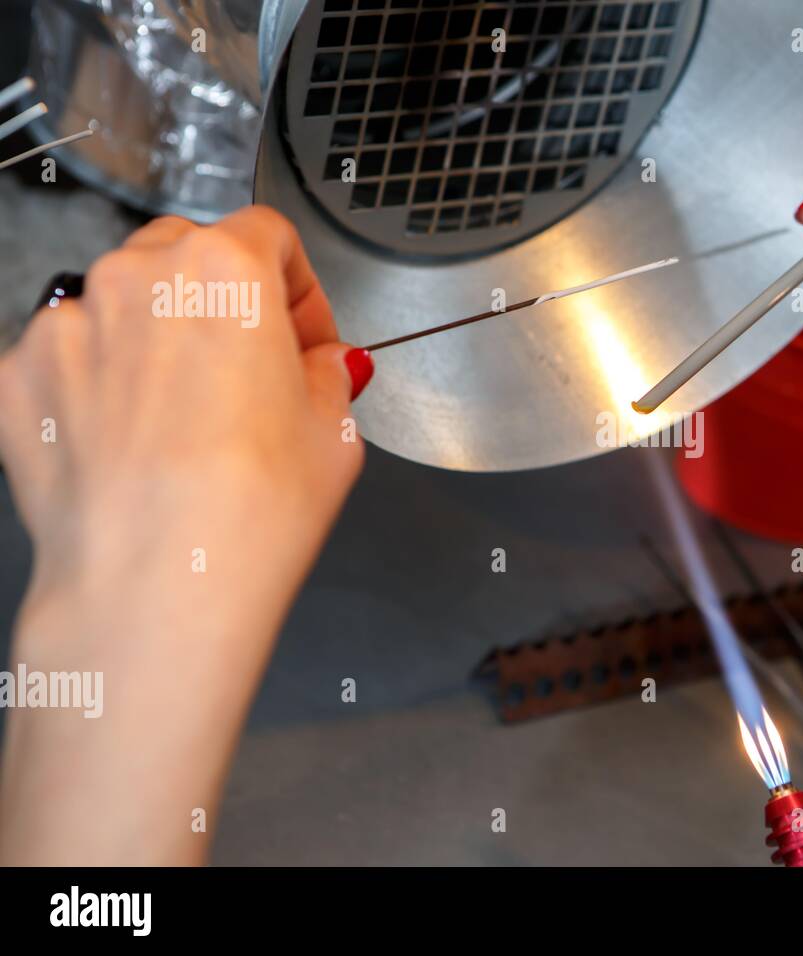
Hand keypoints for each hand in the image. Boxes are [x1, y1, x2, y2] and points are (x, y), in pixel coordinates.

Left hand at [0, 207, 369, 862]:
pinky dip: (103, 383)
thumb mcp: (338, 433)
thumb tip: (320, 367)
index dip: (300, 288)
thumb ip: (328, 375)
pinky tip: (137, 443)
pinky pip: (72, 357)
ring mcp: (67, 325)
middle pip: (188, 254)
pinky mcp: (19, 378)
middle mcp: (136, 278)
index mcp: (226, 270)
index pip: (269, 236)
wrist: (156, 584)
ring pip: (124, 303)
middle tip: (253, 371)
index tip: (306, 335)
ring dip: (160, 338)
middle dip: (225, 301)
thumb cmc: (248, 510)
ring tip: (189, 419)